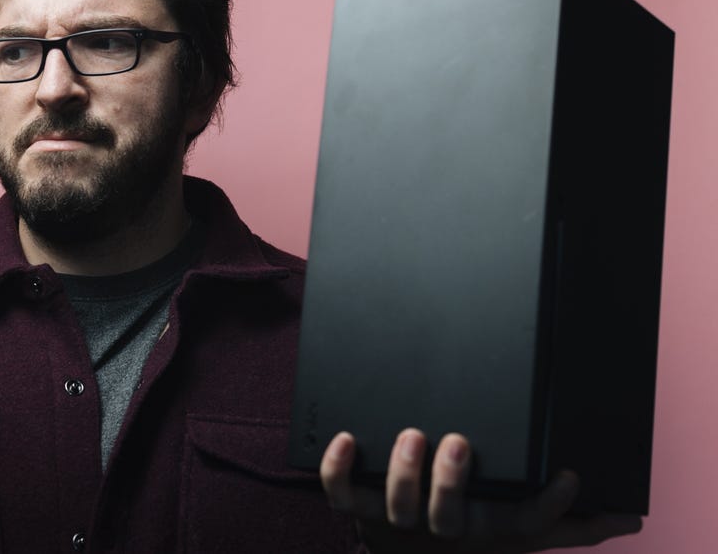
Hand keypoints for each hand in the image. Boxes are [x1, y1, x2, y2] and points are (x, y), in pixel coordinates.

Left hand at [320, 429, 642, 552]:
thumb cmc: (475, 531)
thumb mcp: (524, 529)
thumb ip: (570, 523)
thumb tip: (628, 517)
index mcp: (486, 530)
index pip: (524, 524)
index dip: (550, 506)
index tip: (569, 477)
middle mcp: (440, 528)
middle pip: (444, 517)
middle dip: (450, 482)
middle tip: (459, 441)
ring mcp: (397, 519)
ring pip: (394, 505)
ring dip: (402, 473)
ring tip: (412, 435)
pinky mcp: (358, 506)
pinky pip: (339, 492)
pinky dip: (337, 468)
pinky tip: (345, 437)